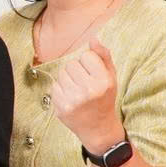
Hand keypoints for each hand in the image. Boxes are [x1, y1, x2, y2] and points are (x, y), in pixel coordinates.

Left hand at [50, 35, 123, 149]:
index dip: (89, 63)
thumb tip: (92, 38)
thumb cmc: (104, 98)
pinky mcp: (61, 107)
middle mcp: (88, 90)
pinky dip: (61, 89)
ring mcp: (73, 100)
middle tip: (84, 83)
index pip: (86, 56)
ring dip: (68, 79)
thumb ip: (103, 56)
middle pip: (71, 63)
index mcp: (103, 81)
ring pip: (61, 73)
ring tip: (77, 90)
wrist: (98, 128)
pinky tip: (70, 98)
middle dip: (77, 71)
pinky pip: (54, 86)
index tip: (94, 74)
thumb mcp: (111, 77)